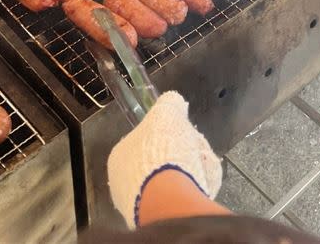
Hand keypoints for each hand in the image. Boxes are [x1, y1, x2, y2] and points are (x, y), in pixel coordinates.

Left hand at [108, 91, 221, 228]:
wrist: (170, 197)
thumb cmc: (163, 150)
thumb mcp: (167, 113)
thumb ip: (169, 104)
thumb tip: (173, 102)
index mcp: (119, 156)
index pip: (143, 141)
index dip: (164, 134)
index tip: (180, 133)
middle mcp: (122, 183)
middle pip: (157, 162)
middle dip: (178, 155)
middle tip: (193, 150)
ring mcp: (136, 204)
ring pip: (169, 181)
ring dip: (187, 172)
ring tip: (199, 168)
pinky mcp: (154, 218)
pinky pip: (177, 198)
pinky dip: (190, 190)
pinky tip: (198, 185)